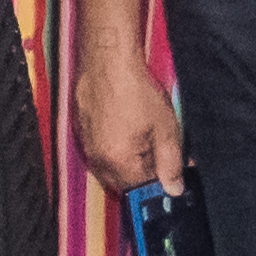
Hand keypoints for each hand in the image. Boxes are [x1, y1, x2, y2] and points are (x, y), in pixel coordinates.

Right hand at [71, 34, 182, 193]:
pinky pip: (100, 154)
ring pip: (110, 170)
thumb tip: (174, 190)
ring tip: (146, 142)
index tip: (173, 180)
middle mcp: (97, 159)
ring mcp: (86, 146)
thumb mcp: (165, 129)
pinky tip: (129, 132)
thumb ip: (171, 164)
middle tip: (163, 160)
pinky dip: (115, 152)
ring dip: (129, 165)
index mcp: (118, 162)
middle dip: (143, 178)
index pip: (141, 192)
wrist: (109, 63)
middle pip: (122, 185)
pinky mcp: (81, 133)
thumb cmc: (138, 93)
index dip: (159, 188)